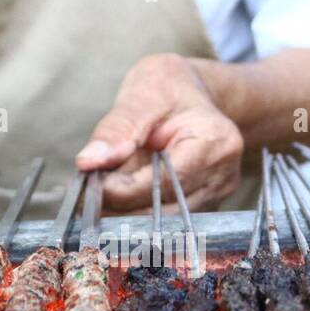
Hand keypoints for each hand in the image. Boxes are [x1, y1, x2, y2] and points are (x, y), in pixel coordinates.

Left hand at [76, 53, 243, 213]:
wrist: (193, 92)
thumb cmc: (169, 88)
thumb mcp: (141, 96)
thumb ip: (116, 130)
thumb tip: (88, 162)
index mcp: (215, 142)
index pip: (167, 182)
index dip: (126, 191)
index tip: (92, 186)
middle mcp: (223, 174)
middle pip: (167, 211)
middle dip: (123, 206)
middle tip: (87, 197)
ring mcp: (217, 193)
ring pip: (164, 222)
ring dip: (128, 212)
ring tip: (100, 193)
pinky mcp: (206, 204)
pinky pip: (166, 218)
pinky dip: (138, 209)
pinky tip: (119, 195)